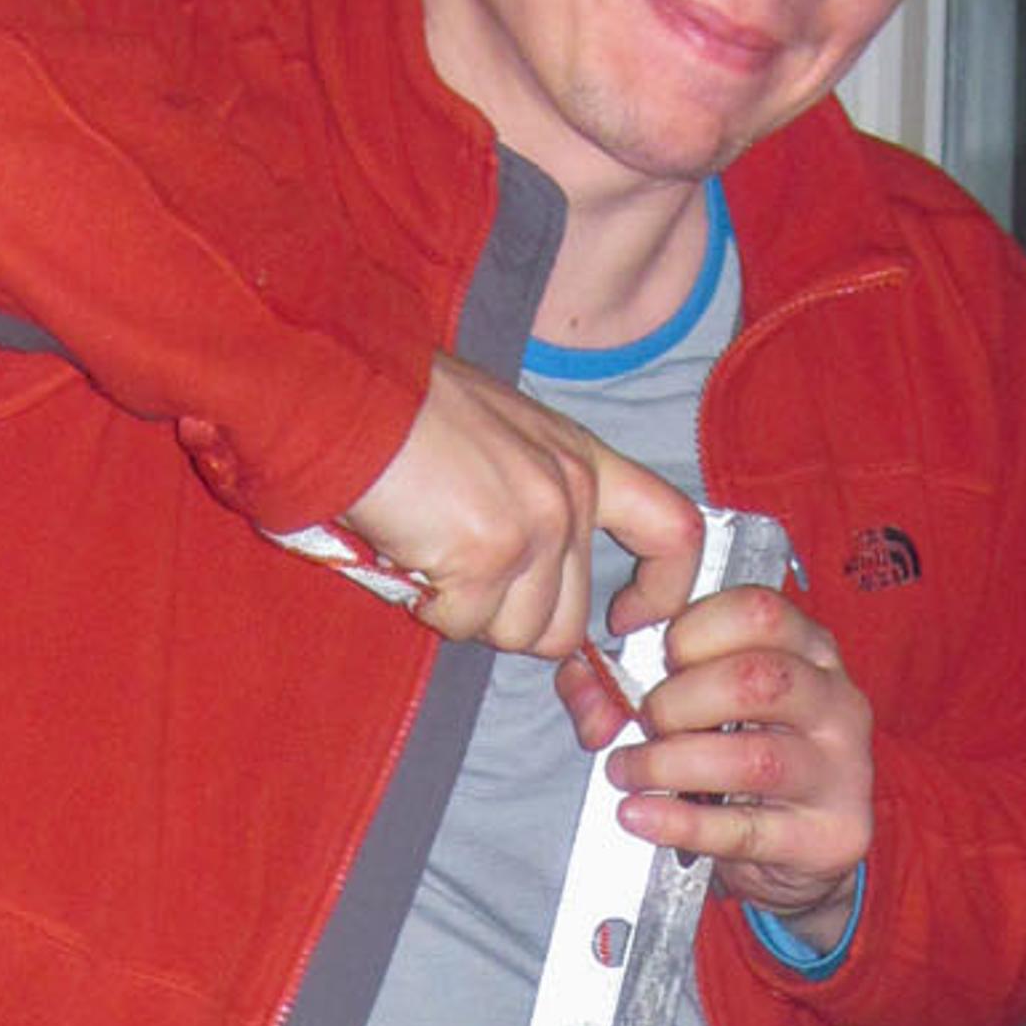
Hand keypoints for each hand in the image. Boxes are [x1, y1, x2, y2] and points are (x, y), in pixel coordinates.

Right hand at [336, 356, 703, 662]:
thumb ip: (536, 499)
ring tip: (430, 553)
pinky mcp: (489, 553)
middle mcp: (571, 492)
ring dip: (465, 613)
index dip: (662, 593)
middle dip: (508, 620)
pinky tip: (408, 552)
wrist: (350, 391)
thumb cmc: (405, 410)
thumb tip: (533, 587)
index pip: (674, 532)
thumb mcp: (503, 438)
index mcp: (583, 459)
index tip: (626, 618)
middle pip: (569, 620)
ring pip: (519, 634)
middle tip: (459, 577)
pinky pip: (463, 623)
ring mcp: (535, 524)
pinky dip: (427, 603)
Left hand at [566, 579, 871, 941]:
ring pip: (753, 759)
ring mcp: (840, 771)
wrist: (799, 851)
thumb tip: (585, 680)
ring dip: (670, 764)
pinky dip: (679, 823)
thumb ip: (635, 681)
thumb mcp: (703, 706)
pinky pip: (744, 830)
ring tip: (628, 772)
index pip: (757, 612)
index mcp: (809, 652)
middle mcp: (834, 702)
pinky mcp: (828, 835)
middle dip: (678, 701)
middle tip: (646, 722)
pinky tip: (640, 815)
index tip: (647, 651)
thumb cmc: (746, 762)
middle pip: (756, 679)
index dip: (687, 627)